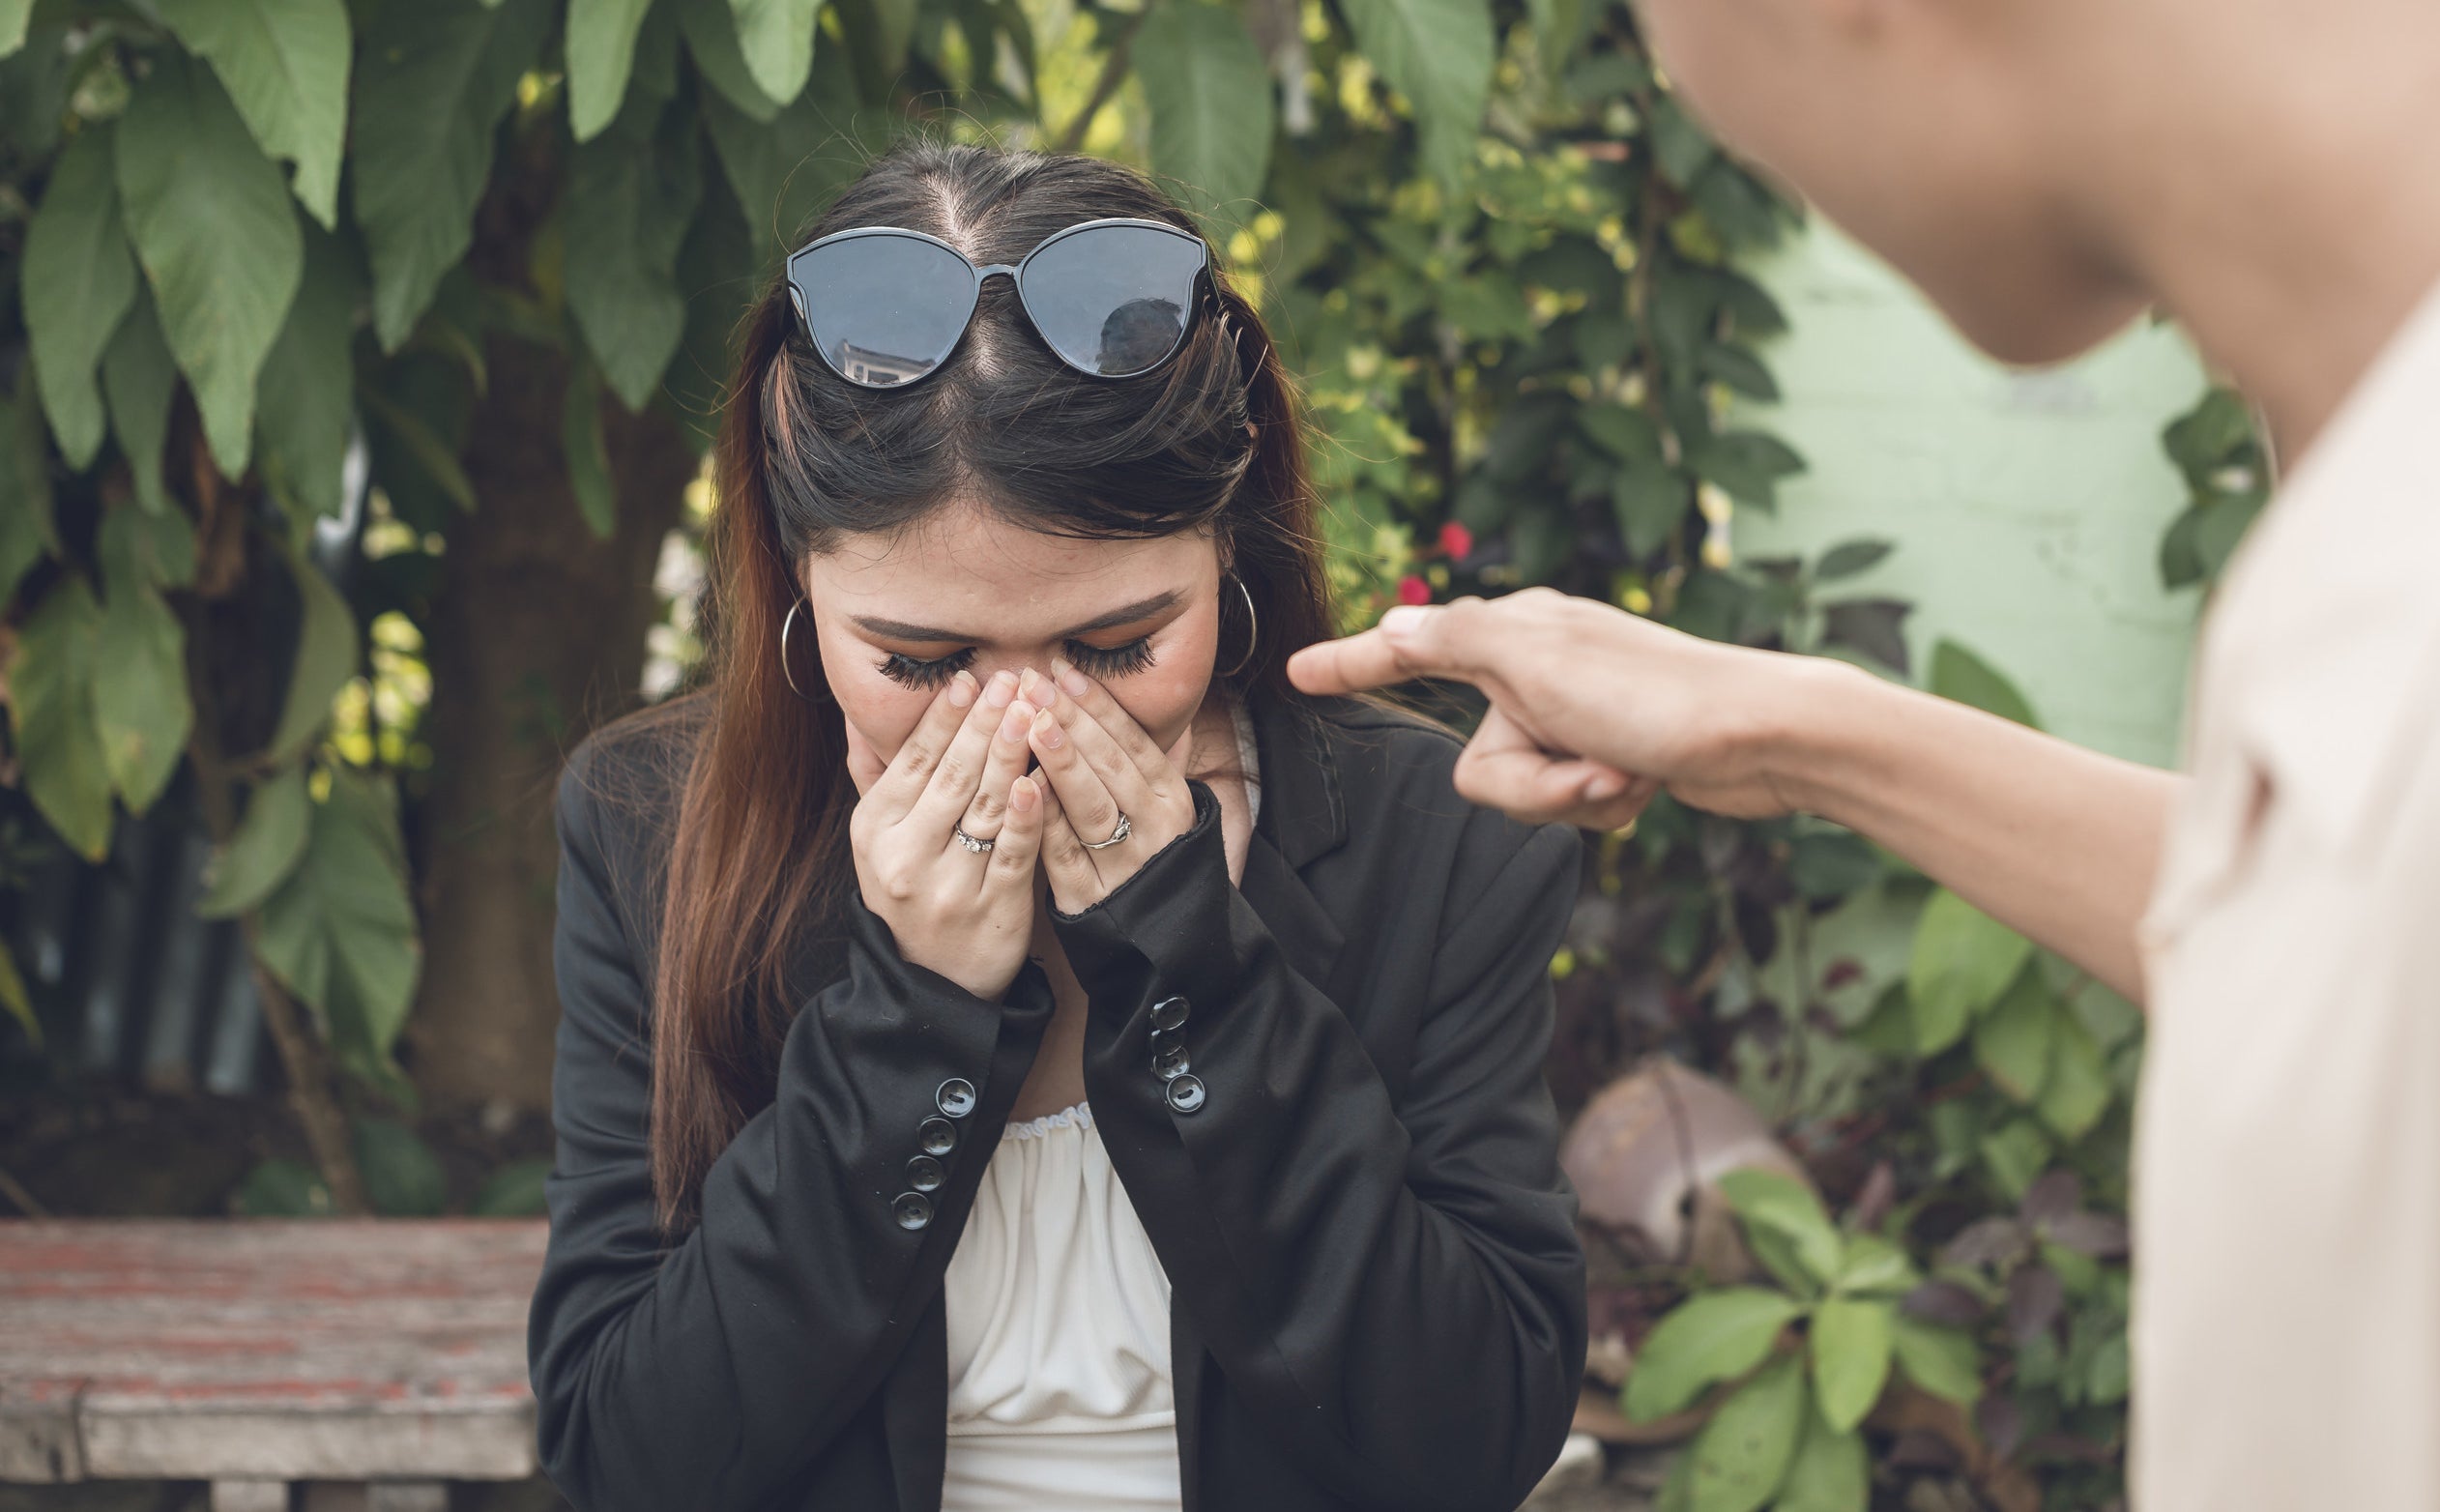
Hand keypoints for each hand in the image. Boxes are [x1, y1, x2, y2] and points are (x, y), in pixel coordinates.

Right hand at [845, 669, 1046, 998]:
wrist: (929, 984)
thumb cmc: (910, 893)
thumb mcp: (877, 841)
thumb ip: (877, 778)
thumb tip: (861, 717)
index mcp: (874, 829)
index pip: (912, 759)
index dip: (943, 717)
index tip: (970, 678)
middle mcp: (905, 855)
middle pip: (953, 775)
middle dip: (985, 723)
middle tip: (1013, 680)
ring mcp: (949, 884)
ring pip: (986, 806)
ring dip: (1011, 753)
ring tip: (1033, 711)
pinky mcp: (993, 909)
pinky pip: (1014, 852)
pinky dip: (1028, 814)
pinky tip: (1040, 779)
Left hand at [1019, 661, 1198, 914]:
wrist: (1162, 938)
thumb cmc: (1144, 854)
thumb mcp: (1153, 805)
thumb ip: (1128, 759)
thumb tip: (1090, 696)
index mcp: (1171, 797)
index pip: (1132, 742)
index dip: (1097, 704)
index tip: (1062, 670)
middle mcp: (1155, 828)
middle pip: (1111, 767)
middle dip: (1071, 722)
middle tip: (1035, 685)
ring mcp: (1124, 865)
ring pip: (1092, 807)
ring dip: (1061, 762)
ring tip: (1031, 724)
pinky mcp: (1092, 899)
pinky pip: (1065, 854)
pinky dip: (1046, 820)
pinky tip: (1023, 787)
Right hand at [1285, 588, 1845, 825]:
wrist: (1764, 740)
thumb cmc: (1653, 697)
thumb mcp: (1536, 662)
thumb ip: (1453, 641)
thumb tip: (1393, 623)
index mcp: (1516, 634)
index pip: (1412, 651)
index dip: (1353, 665)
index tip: (1297, 674)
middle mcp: (1542, 671)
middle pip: (1480, 767)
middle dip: (1534, 788)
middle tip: (1590, 769)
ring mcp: (1578, 719)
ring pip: (1527, 795)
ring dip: (1576, 801)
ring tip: (1627, 776)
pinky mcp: (1613, 758)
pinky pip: (1574, 809)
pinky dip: (1608, 809)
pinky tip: (1647, 787)